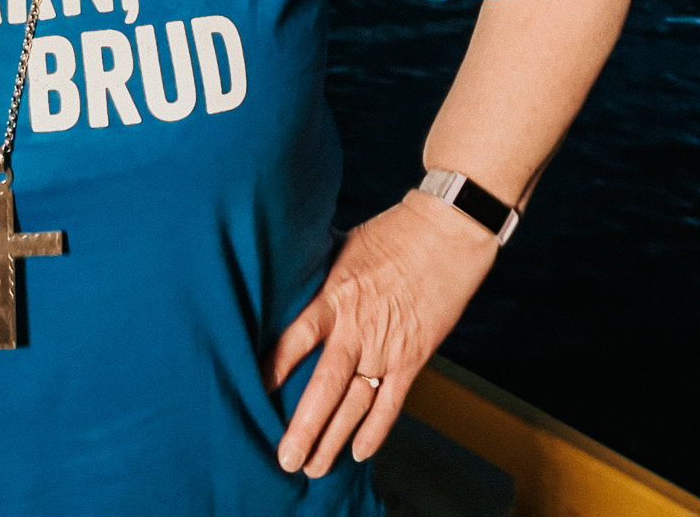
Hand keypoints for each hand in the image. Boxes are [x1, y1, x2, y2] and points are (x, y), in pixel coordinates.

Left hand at [266, 191, 496, 477]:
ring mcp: (387, 347)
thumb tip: (279, 269)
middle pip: (324, 387)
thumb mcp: (341, 245)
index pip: (296, 340)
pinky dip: (376, 430)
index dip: (274, 369)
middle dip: (303, 427)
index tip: (253, 393)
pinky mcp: (414, 356)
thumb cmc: (391, 233)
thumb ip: (313, 269)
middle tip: (285, 459)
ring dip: (334, 438)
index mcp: (334, 297)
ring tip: (314, 467)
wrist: (446, 234)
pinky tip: (359, 452)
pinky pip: (392, 402)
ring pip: (355, 404)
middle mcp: (357, 329)